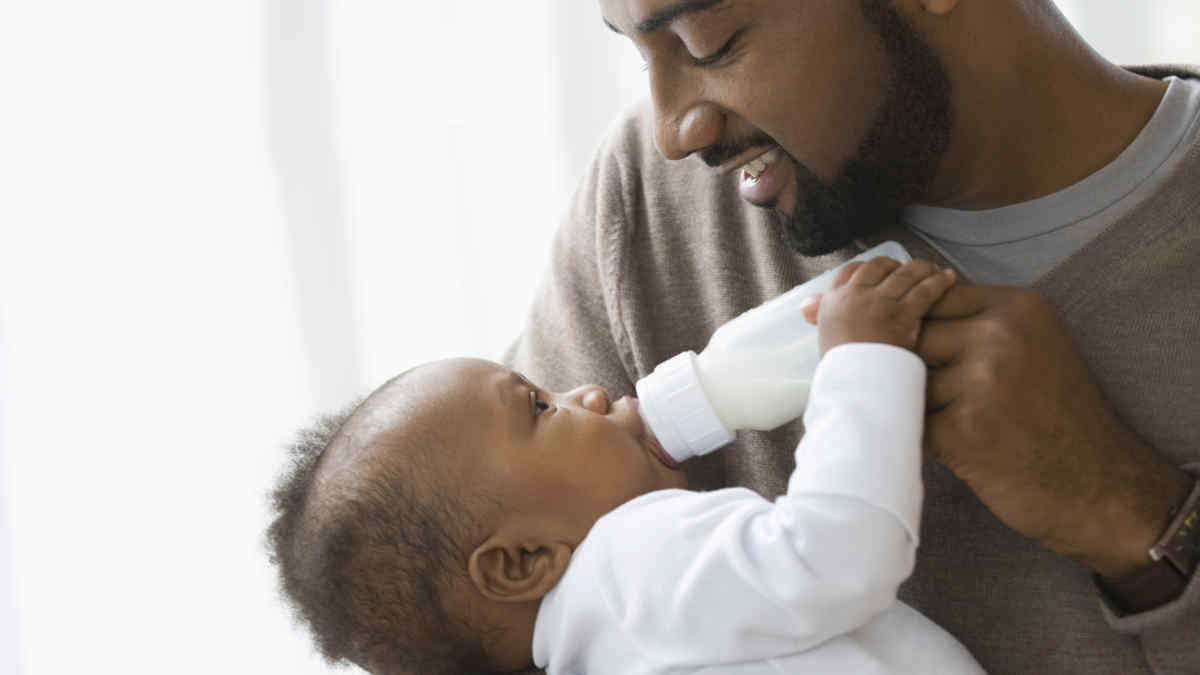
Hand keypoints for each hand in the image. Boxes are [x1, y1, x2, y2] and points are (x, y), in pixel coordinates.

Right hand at [801, 258, 956, 354]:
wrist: (854, 386)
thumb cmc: (839, 368)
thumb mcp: (824, 336)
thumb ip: (820, 316)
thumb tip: (806, 305)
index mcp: (834, 301)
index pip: (850, 270)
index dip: (868, 268)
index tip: (879, 272)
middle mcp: (856, 295)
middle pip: (878, 266)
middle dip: (895, 265)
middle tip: (908, 270)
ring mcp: (880, 302)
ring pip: (904, 274)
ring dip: (921, 268)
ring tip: (933, 269)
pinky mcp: (903, 314)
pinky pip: (925, 290)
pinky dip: (939, 282)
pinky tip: (949, 278)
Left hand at [917, 284, 1192, 576]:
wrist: (1101, 487)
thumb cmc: (1058, 417)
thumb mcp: (1035, 346)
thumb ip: (978, 323)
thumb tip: (905, 314)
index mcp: (1018, 307)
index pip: (935, 298)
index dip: (922, 329)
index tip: (932, 356)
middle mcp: (1001, 335)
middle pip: (916, 336)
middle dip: (915, 368)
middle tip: (945, 399)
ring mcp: (982, 380)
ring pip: (909, 381)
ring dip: (921, 407)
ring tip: (960, 426)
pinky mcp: (964, 428)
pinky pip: (913, 423)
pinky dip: (926, 440)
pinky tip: (959, 450)